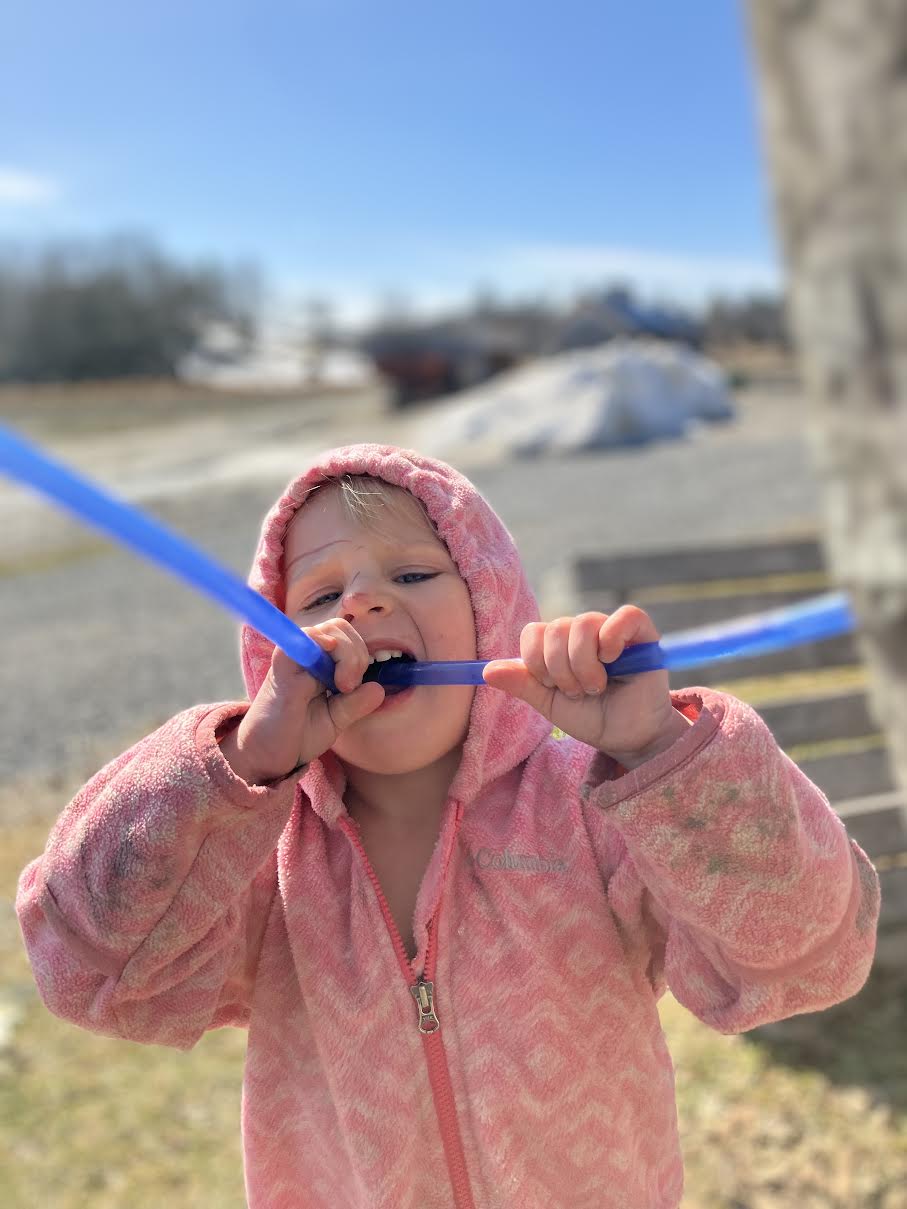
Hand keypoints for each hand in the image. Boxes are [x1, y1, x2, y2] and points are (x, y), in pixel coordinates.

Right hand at [220, 619, 384, 783]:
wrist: (267, 757)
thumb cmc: (298, 735)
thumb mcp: (335, 721)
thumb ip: (356, 704)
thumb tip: (379, 688)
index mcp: (321, 665)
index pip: (348, 638)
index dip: (360, 655)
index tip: (355, 687)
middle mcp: (307, 656)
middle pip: (341, 628)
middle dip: (356, 654)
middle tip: (349, 687)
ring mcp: (294, 658)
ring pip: (328, 630)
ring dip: (346, 654)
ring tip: (341, 687)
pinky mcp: (282, 667)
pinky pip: (302, 638)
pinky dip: (320, 642)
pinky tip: (330, 664)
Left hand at [483, 606, 689, 767]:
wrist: (629, 739)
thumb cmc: (592, 719)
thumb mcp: (550, 705)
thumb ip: (522, 685)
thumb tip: (486, 670)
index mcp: (560, 645)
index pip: (534, 631)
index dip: (536, 660)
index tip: (550, 686)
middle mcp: (584, 632)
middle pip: (556, 628)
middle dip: (560, 669)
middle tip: (577, 692)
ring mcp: (613, 630)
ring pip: (583, 624)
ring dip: (584, 665)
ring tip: (596, 687)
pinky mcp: (643, 634)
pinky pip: (626, 615)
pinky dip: (613, 637)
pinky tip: (613, 659)